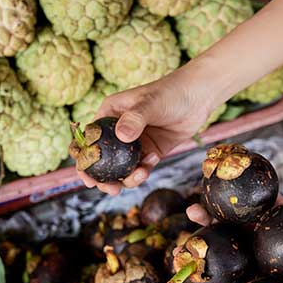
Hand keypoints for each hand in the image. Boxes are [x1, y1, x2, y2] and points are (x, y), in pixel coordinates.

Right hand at [80, 71, 214, 195]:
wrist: (198, 97)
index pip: (88, 139)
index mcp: (109, 114)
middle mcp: (118, 130)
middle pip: (103, 160)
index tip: (87, 176)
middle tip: (111, 190)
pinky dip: (144, 171)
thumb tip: (122, 137)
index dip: (83, 159)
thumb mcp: (150, 103)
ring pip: (122, 169)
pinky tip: (153, 159)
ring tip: (140, 175)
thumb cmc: (171, 92)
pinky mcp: (151, 152)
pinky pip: (141, 169)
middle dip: (104, 179)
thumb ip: (135, 119)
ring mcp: (135, 143)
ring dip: (127, 179)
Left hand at [187, 203, 282, 282]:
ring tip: (193, 212)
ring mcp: (270, 242)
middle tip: (184, 250)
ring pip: (237, 233)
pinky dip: (245, 199)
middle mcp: (264, 267)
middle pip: (229, 264)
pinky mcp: (280, 217)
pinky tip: (224, 189)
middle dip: (206, 257)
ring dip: (214, 223)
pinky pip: (260, 207)